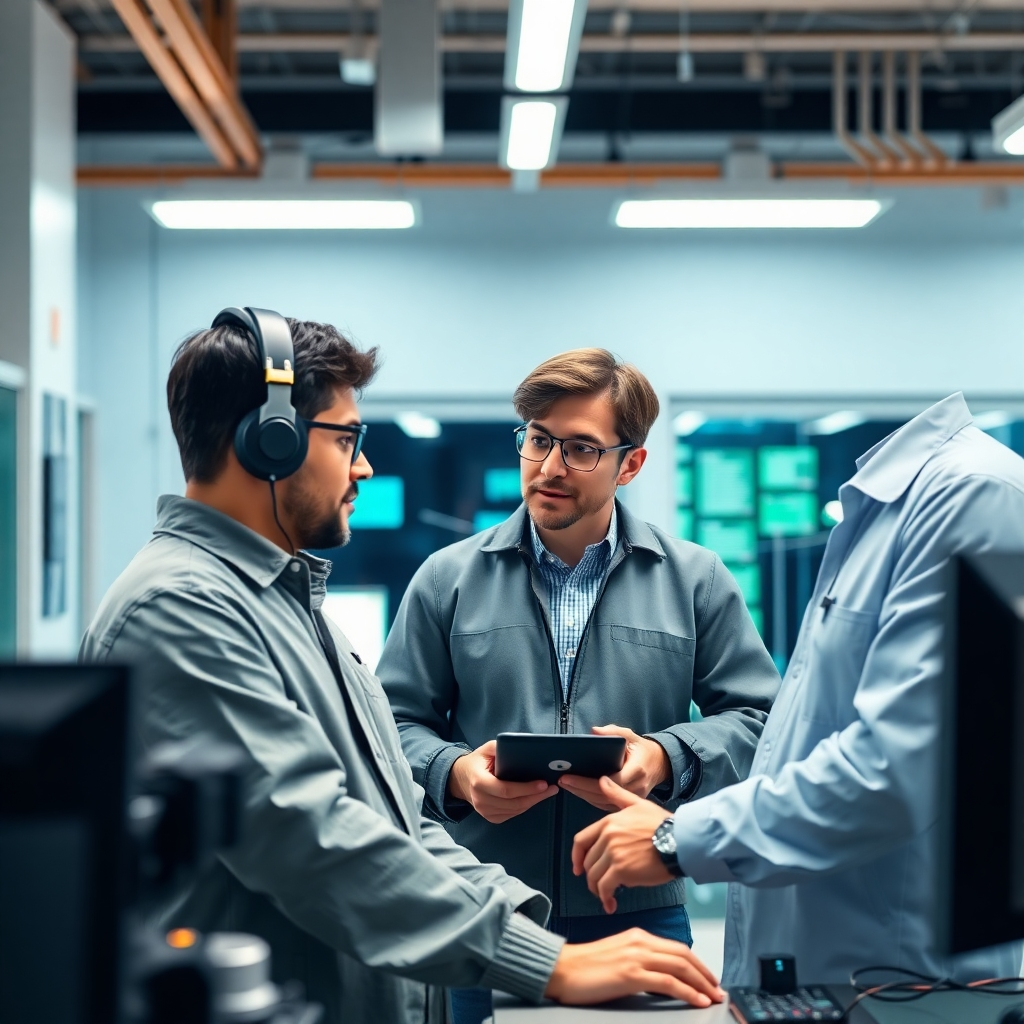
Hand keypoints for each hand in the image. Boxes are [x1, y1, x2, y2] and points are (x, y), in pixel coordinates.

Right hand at [448, 740, 556, 823]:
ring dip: (534, 802)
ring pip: (515, 810)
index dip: (526, 788)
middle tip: (552, 788)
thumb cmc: (477, 762)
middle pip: (514, 803)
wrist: (460, 779)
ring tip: (548, 792)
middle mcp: (480, 800)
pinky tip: (534, 798)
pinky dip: (525, 806)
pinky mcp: (490, 817)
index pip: (505, 790)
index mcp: (478, 782)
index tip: (543, 783)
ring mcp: (484, 811)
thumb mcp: (486, 749)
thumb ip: (500, 747)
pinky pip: (512, 814)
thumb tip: (521, 747)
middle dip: (536, 796)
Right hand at [545, 928, 723, 1006]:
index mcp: (637, 936)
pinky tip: (697, 1000)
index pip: (676, 947)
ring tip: (713, 996)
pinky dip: (688, 992)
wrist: (561, 968)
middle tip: (718, 988)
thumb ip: (638, 961)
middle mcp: (639, 942)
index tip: (709, 978)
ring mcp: (636, 956)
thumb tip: (659, 978)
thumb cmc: (585, 966)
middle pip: (683, 955)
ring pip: (680, 966)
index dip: (697, 963)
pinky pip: (668, 982)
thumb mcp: (617, 956)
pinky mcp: (631, 974)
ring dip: (702, 983)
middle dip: (705, 973)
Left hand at [557, 724, 670, 810]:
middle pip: (604, 795)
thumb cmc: (642, 750)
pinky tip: (577, 790)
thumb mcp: (631, 736)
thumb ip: (613, 732)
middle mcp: (636, 788)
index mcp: (637, 771)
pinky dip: (590, 798)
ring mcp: (632, 799)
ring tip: (565, 784)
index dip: (592, 782)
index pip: (613, 781)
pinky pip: (606, 804)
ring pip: (603, 802)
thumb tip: (594, 731)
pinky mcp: (626, 804)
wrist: (660, 765)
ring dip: (582, 794)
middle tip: (563, 779)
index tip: (574, 776)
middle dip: (581, 788)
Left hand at [571, 777, 676, 912]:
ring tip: (607, 896)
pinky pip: (605, 888)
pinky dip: (606, 898)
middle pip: (588, 861)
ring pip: (595, 876)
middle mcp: (607, 837)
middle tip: (600, 885)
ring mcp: (613, 853)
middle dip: (592, 876)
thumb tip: (601, 781)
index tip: (578, 868)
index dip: (577, 857)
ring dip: (598, 890)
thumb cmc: (663, 824)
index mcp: (608, 822)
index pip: (581, 840)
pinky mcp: (622, 870)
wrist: (680, 840)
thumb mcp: (638, 804)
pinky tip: (611, 904)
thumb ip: (617, 795)